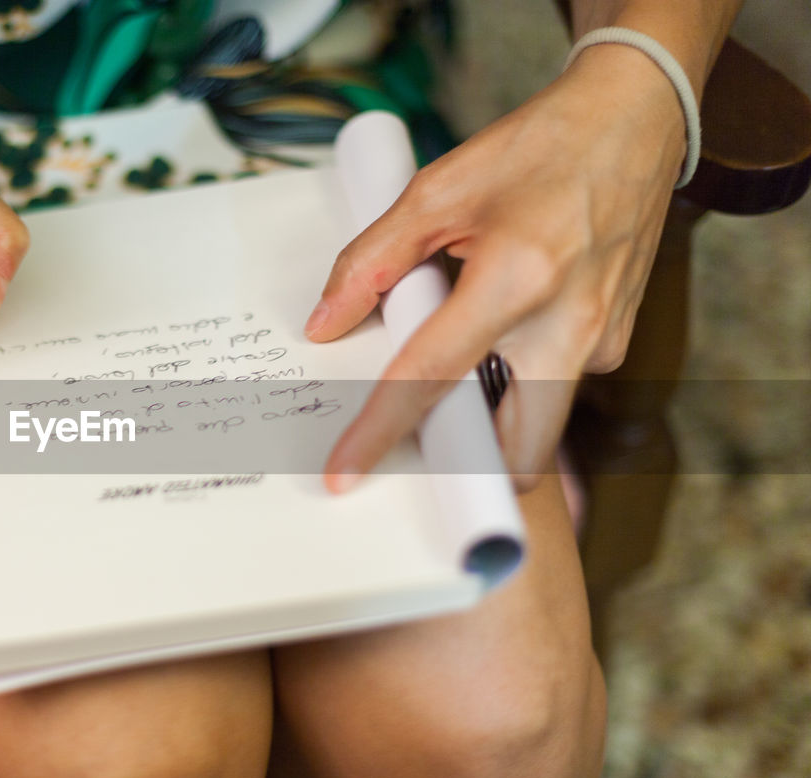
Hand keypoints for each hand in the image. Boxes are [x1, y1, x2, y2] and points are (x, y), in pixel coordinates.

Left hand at [305, 46, 686, 491]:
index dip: (379, 432)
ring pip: (537, 426)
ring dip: (491, 422)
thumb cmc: (540, 146)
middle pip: (511, 448)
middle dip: (464, 465)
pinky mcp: (616, 343)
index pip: (430, 378)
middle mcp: (569, 324)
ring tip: (459, 368)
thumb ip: (372, 261)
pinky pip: (556, 387)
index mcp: (517, 278)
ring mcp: (603, 340)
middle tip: (416, 445)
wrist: (634, 119)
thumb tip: (326, 324)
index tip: (344, 475)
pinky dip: (517, 380)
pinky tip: (503, 330)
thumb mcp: (438, 190)